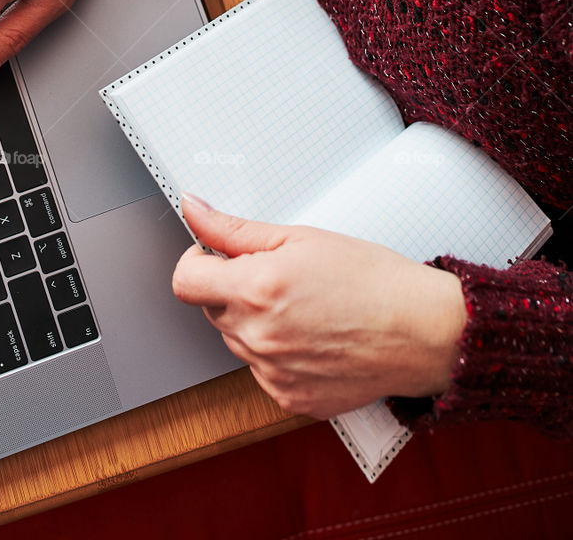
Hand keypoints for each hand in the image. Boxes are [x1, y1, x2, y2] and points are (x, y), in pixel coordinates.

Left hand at [172, 196, 466, 418]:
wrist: (423, 331)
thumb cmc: (372, 279)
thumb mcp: (300, 236)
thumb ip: (234, 228)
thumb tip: (193, 209)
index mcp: (256, 290)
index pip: (184, 281)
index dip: (198, 261)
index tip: (216, 256)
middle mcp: (258, 337)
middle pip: (213, 308)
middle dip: (234, 289)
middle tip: (279, 276)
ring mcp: (273, 373)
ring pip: (238, 339)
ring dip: (255, 322)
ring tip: (304, 306)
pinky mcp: (291, 398)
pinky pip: (263, 371)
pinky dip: (278, 354)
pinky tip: (313, 336)